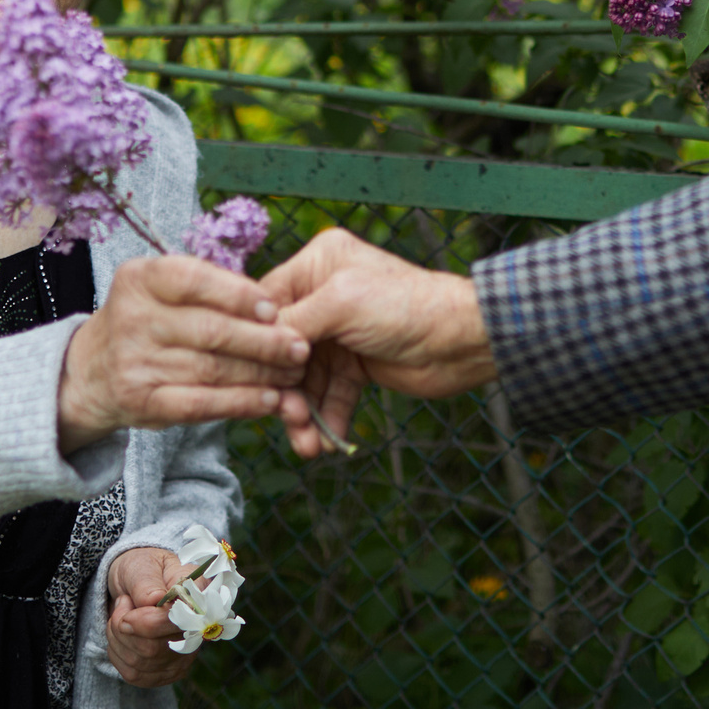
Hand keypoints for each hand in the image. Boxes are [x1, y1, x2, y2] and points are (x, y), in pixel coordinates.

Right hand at [58, 256, 308, 452]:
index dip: (240, 295)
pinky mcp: (140, 402)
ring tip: (294, 373)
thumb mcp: (163, 290)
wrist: (91, 371)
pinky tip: (270, 400)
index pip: (195, 280)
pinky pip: (200, 404)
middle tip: (300, 347)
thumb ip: (210, 289)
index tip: (275, 309)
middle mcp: (131, 318)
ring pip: (211, 369)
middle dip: (263, 340)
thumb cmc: (149, 321)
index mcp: (140, 279)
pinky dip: (240, 403)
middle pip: (210, 331)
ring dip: (261, 374)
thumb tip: (276, 306)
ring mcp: (133, 363)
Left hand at [104, 546, 194, 688]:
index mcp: (198, 596)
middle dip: (124, 627)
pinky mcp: (168, 672)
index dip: (147, 622)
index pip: (178, 623)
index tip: (126, 603)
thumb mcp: (140, 566)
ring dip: (118, 638)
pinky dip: (118, 654)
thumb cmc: (141, 570)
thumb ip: (146, 583)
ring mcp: (185, 656)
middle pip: (154, 649)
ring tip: (122, 615)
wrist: (135, 583)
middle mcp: (198, 630)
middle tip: (122, 603)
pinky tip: (122, 635)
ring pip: (140, 664)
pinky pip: (134, 675)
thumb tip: (154, 600)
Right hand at [259, 228, 496, 457]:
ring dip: (303, 412)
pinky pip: (329, 395)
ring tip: (307, 443)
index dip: (254, 342)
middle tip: (286, 417)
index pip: (266, 305)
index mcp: (317, 265)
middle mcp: (323, 296)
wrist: (462, 341)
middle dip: (282, 387)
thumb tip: (251, 344)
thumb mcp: (341, 303)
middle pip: (280, 348)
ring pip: (303, 379)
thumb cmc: (406, 307)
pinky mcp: (356, 365)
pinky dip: (325, 419)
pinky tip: (325, 443)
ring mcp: (339, 334)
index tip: (246, 376)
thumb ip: (293, 320)